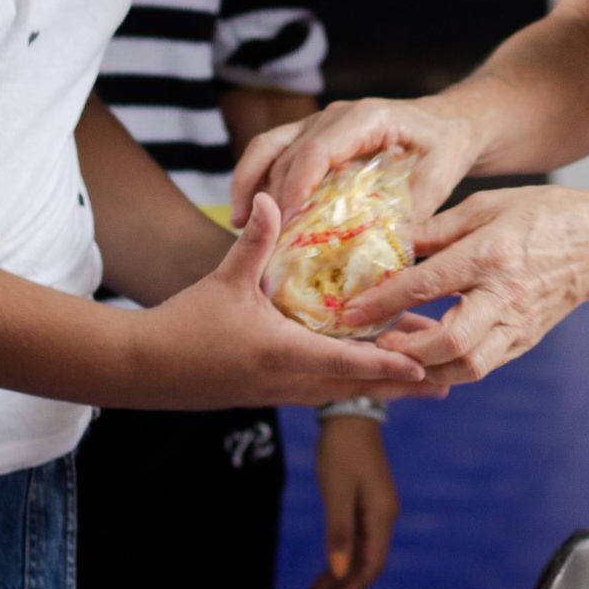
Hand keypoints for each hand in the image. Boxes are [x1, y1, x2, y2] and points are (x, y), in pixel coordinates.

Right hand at [122, 199, 441, 407]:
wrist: (139, 370)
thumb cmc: (183, 324)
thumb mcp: (222, 280)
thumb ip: (254, 240)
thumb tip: (268, 194)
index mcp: (282, 354)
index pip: (346, 362)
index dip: (388, 363)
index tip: (425, 363)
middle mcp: (288, 381)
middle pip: (357, 388)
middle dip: (403, 384)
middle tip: (449, 380)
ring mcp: (279, 393)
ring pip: (343, 393)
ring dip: (381, 385)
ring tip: (422, 375)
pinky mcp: (269, 394)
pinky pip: (322, 392)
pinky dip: (352, 383)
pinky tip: (368, 371)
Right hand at [229, 97, 480, 233]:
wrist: (448, 123)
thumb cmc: (445, 147)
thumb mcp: (439, 179)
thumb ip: (412, 211)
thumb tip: (382, 252)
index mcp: (367, 118)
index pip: (317, 151)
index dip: (296, 187)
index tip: (286, 224)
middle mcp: (336, 114)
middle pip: (288, 154)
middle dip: (271, 198)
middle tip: (261, 243)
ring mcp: (319, 121)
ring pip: (270, 148)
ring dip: (250, 185)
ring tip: (241, 227)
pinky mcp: (311, 134)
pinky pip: (273, 150)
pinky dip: (255, 178)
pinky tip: (248, 213)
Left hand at [311, 417, 397, 588]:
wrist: (350, 413)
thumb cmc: (341, 451)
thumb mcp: (336, 493)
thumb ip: (338, 534)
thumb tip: (339, 573)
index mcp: (382, 514)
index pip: (373, 563)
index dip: (354, 587)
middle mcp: (385, 514)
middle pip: (368, 560)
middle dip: (343, 582)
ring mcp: (377, 507)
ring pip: (362, 549)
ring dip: (341, 569)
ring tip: (315, 587)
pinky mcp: (368, 500)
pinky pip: (358, 534)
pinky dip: (343, 550)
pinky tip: (329, 559)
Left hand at [339, 185, 588, 383]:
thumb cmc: (546, 215)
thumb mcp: (488, 205)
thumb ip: (437, 229)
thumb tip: (389, 242)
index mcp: (492, 255)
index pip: (428, 284)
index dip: (384, 301)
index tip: (349, 310)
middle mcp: (505, 296)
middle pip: (450, 343)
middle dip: (405, 350)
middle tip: (373, 341)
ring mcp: (518, 325)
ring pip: (467, 367)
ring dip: (425, 368)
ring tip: (397, 351)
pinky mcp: (525, 341)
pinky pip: (482, 366)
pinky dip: (449, 368)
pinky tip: (426, 353)